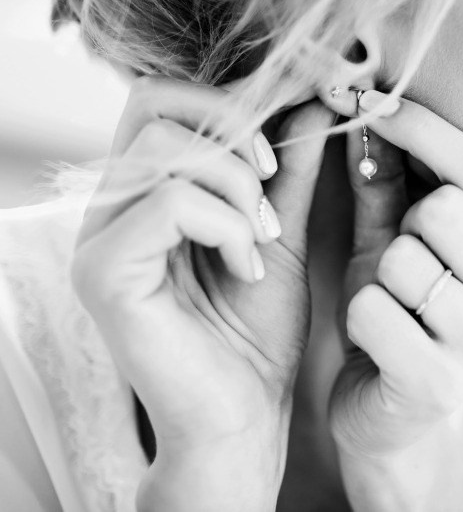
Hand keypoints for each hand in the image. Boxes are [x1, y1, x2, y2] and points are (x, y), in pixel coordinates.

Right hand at [70, 75, 332, 509]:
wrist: (246, 414)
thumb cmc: (256, 330)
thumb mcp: (278, 232)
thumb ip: (289, 169)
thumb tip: (313, 100)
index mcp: (144, 191)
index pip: (164, 99)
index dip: (231, 102)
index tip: (283, 141)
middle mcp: (111, 207)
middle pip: (153, 103)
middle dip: (232, 129)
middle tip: (271, 183)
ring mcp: (98, 238)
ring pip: (164, 148)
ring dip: (235, 185)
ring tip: (261, 239)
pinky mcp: (104, 273)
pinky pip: (167, 204)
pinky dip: (224, 225)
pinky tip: (246, 268)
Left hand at [326, 90, 462, 508]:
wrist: (386, 410)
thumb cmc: (400, 312)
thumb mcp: (397, 239)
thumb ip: (391, 179)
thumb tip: (370, 103)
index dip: (420, 126)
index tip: (366, 97)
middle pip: (447, 208)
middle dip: (405, 226)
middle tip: (403, 259)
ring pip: (405, 259)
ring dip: (380, 277)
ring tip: (393, 304)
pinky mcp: (444, 386)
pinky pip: (374, 310)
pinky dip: (359, 316)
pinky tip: (376, 341)